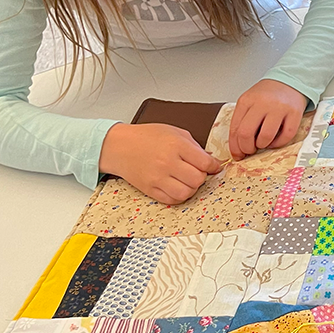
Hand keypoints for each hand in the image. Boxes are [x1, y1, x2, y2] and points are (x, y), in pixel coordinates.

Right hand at [99, 123, 221, 203]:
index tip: (214, 167)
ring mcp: (157, 177)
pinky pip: (171, 200)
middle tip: (197, 172)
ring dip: (191, 188)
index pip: (205, 162)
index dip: (214, 166)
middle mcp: (167, 162)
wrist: (119, 146)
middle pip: (198, 179)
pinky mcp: (149, 189)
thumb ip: (195, 146)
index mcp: (176, 145)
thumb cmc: (146, 137)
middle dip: (202, 176)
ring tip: (187, 180)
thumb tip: (211, 160)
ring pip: (186, 193)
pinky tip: (177, 186)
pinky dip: (178, 196)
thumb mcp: (175, 132)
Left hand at [229, 79, 308, 160]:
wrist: (290, 81)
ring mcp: (279, 108)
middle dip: (247, 148)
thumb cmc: (268, 95)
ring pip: (266, 137)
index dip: (235, 147)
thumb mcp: (250, 102)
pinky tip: (276, 140)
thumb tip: (238, 147)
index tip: (238, 154)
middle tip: (250, 150)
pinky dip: (279, 143)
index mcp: (247, 100)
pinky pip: (286, 136)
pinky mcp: (294, 113)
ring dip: (263, 145)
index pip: (235, 129)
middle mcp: (262, 103)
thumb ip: (242, 121)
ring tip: (264, 142)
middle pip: (246, 133)